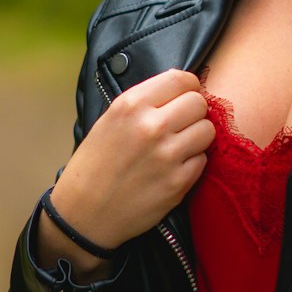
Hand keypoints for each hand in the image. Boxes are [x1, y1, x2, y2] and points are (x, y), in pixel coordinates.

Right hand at [39, 70, 213, 272]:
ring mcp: (167, 155)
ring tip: (178, 146)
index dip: (189, 87)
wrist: (84, 213)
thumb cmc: (95, 164)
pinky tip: (173, 168)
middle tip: (181, 124)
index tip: (184, 97)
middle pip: (199, 103)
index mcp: (131, 105)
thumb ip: (145, 102)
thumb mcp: (110, 120)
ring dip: (197, 137)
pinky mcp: (178, 182)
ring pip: (207, 130)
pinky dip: (193, 163)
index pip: (181, 78)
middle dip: (194, 112)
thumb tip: (183, 88)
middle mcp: (151, 126)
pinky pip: (203, 159)